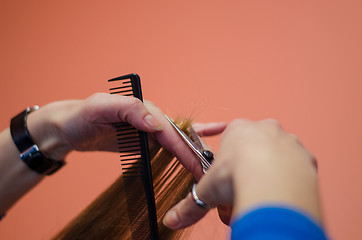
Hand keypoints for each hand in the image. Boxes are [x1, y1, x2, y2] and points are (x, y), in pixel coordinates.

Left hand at [27, 93, 225, 178]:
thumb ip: (129, 109)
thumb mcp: (99, 108)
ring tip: (211, 163)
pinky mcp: (144, 139)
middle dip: (194, 153)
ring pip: (176, 140)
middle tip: (208, 172)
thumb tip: (156, 123)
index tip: (197, 164)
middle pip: (177, 136)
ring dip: (194, 152)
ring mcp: (148, 128)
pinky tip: (200, 145)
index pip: (168, 130)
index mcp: (143, 108)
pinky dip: (184, 147)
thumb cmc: (81, 116)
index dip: (184, 148)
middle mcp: (149, 117)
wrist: (69, 127)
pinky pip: (167, 144)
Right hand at [163, 119, 320, 228]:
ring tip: (259, 196)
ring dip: (267, 177)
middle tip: (240, 191)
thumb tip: (172, 219)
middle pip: (254, 150)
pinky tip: (279, 195)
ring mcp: (288, 141)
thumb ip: (190, 205)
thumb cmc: (238, 174)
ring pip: (276, 159)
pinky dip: (287, 182)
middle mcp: (266, 129)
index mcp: (240, 129)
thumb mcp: (208, 189)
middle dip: (246, 171)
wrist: (271, 182)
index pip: (229, 136)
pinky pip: (296, 169)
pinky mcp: (306, 157)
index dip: (225, 159)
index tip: (224, 172)